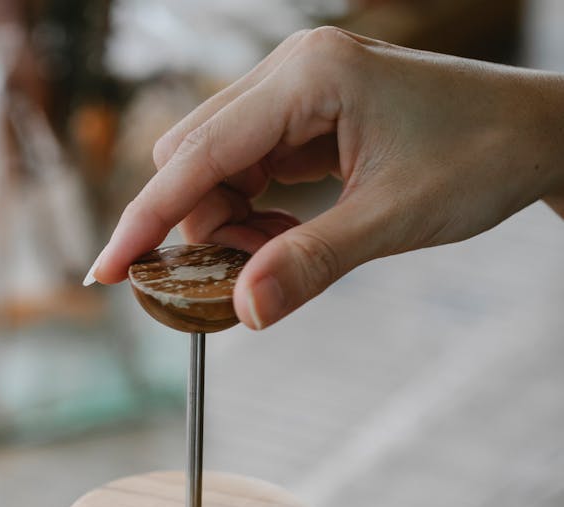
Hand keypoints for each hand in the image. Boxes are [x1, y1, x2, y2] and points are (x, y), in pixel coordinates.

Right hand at [90, 29, 563, 327]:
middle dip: (190, 227)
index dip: (145, 219)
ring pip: (217, 166)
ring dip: (224, 226)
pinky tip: (277, 242)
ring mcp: (299, 93)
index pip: (195, 154)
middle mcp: (292, 73)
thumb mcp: (392, 220)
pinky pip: (251, 170)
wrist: (538, 136)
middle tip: (212, 288)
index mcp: (307, 77)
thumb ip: (311, 263)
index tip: (106, 271)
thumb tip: (242, 313)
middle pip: (193, 154)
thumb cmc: (482, 157)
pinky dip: (250, 216)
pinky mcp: (310, 118)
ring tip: (265, 264)